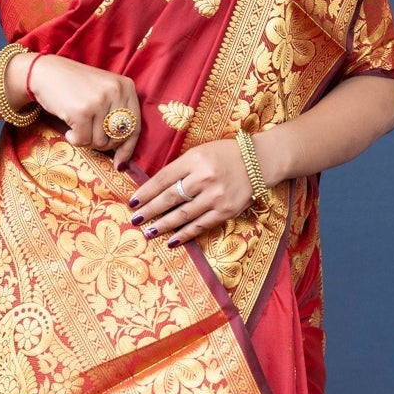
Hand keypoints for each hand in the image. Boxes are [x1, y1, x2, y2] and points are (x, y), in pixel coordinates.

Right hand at [24, 55, 141, 164]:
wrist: (46, 73)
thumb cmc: (74, 87)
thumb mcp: (102, 93)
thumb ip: (115, 117)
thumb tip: (123, 160)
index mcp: (126, 86)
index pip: (135, 125)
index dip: (128, 147)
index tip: (120, 162)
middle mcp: (116, 91)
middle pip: (118, 137)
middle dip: (103, 144)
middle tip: (89, 135)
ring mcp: (99, 101)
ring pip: (100, 142)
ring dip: (86, 140)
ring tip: (77, 126)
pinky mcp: (82, 111)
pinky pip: (83, 140)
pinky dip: (74, 139)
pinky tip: (69, 128)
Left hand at [129, 138, 267, 243]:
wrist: (261, 161)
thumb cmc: (225, 155)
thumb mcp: (200, 152)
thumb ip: (180, 168)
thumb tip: (155, 188)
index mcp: (195, 159)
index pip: (164, 178)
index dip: (146, 191)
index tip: (133, 202)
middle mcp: (204, 178)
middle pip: (170, 197)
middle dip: (150, 210)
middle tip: (135, 219)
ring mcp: (216, 196)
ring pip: (183, 214)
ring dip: (163, 225)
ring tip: (148, 232)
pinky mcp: (226, 210)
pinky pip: (201, 225)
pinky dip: (185, 234)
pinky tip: (171, 241)